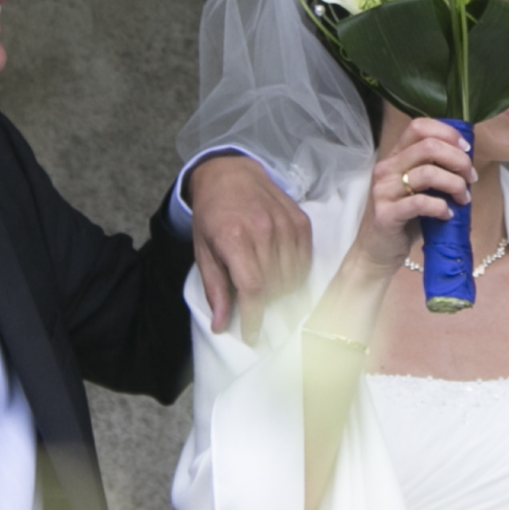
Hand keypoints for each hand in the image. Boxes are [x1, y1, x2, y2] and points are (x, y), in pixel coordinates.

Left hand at [185, 149, 310, 331]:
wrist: (230, 175)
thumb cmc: (212, 216)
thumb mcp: (203, 252)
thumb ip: (215, 289)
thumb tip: (220, 326)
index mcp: (234, 238)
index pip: (253, 289)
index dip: (254, 318)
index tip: (251, 334)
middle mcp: (263, 230)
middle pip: (274, 286)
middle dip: (264, 305)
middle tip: (254, 304)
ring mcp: (285, 224)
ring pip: (293, 277)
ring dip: (281, 291)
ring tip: (266, 286)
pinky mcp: (301, 221)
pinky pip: (305, 261)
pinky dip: (296, 273)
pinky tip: (280, 271)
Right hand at [351, 117, 470, 279]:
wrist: (378, 251)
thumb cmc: (406, 218)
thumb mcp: (420, 187)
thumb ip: (436, 169)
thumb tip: (467, 159)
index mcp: (395, 156)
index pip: (419, 126)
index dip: (447, 133)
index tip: (466, 150)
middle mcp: (386, 168)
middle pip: (429, 146)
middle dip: (459, 160)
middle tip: (471, 177)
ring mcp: (383, 190)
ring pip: (428, 173)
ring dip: (455, 184)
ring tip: (463, 199)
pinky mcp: (386, 214)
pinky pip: (420, 203)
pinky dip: (441, 207)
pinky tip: (447, 214)